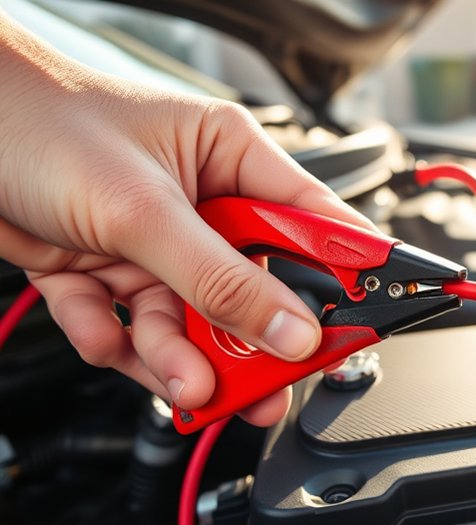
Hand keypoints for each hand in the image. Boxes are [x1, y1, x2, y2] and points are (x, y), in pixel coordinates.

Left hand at [0, 17, 373, 424]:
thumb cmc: (39, 122)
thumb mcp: (143, 210)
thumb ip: (220, 279)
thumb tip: (290, 329)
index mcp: (231, 160)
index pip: (312, 224)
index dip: (345, 275)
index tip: (366, 323)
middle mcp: (201, 204)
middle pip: (254, 288)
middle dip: (250, 339)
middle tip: (266, 382)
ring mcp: (154, 242)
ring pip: (192, 321)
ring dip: (182, 356)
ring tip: (186, 382)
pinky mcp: (110, 272)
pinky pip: (130, 328)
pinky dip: (116, 342)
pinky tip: (106, 335)